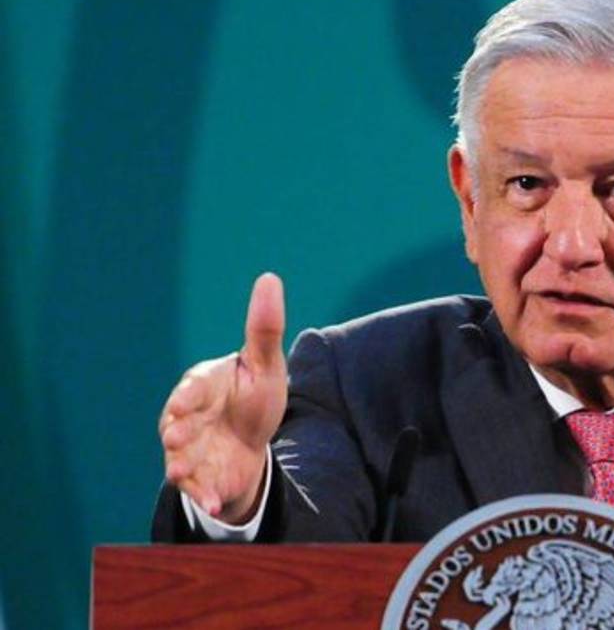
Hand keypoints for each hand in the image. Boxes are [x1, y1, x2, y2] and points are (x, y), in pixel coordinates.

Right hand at [159, 272, 287, 522]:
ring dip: (181, 466)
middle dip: (176, 432)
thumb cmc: (254, 395)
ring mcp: (189, 448)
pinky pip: (196, 488)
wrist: (251, 442)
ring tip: (182, 472)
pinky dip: (204, 496)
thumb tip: (270, 278)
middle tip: (174, 438)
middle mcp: (188, 418)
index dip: (188, 395)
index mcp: (202, 385)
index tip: (185, 402)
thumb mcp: (265, 364)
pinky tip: (214, 504)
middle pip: (177, 424)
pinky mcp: (197, 476)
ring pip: (179, 457)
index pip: (192, 387)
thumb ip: (264, 328)